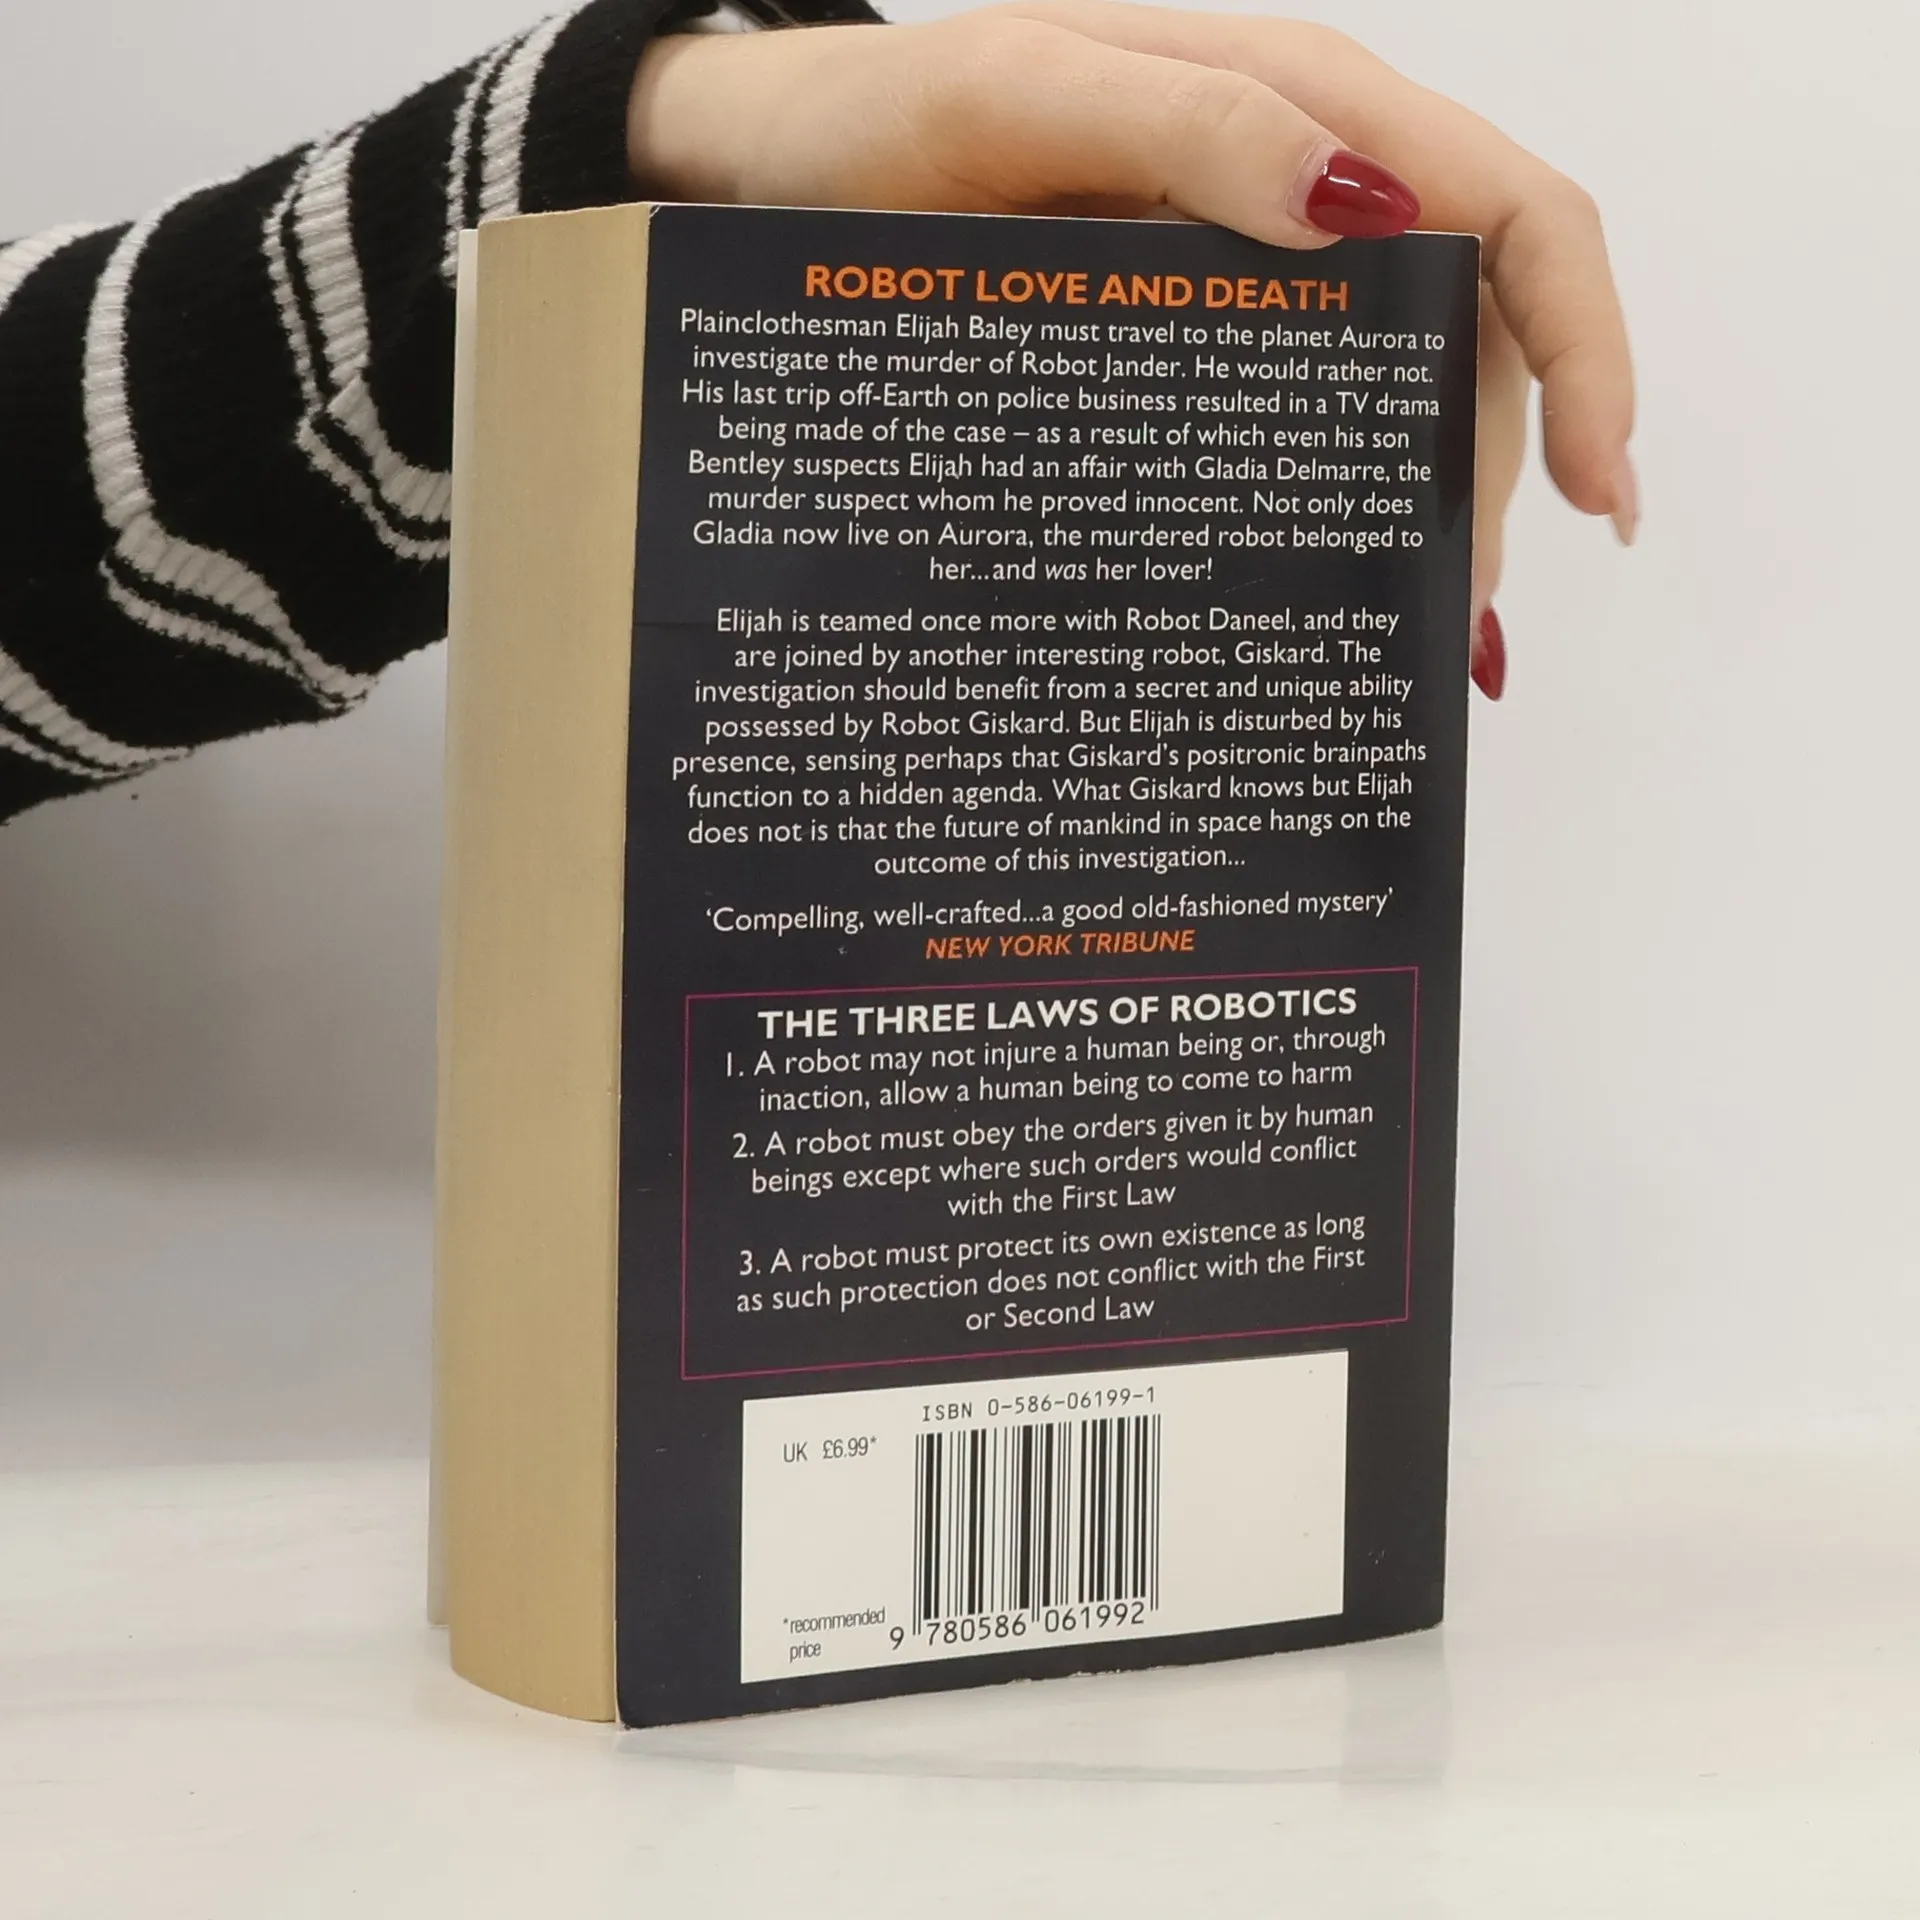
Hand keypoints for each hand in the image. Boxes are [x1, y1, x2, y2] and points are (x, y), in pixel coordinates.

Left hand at [630, 2, 1635, 698]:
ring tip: (1400, 635)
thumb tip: (1367, 209)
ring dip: (1421, 515)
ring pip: (1395, 396)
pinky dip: (1338, 514)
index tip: (1595, 494)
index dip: (1583, 347)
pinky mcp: (1195, 343)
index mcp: (1302, 105)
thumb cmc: (883, 125)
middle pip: (1470, 335)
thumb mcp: (1020, 100)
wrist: (778, 171)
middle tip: (1449, 623)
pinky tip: (1334, 595)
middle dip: (1490, 475)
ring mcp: (1248, 275)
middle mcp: (1300, 190)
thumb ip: (1195, 126)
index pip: (1510, 212)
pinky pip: (1304, 422)